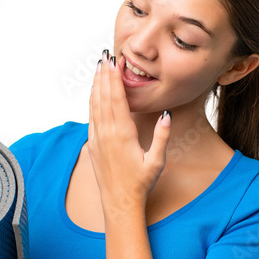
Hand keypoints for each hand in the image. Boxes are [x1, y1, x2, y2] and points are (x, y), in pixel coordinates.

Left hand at [87, 49, 171, 217]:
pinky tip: (94, 93)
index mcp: (122, 134)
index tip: (115, 62)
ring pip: (94, 105)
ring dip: (96, 85)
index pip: (117, 99)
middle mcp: (106, 133)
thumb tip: (167, 114)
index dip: (115, 78)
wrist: (119, 202)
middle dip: (104, 75)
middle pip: (103, 97)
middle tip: (105, 56)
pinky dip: (92, 101)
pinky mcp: (92, 144)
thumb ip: (162, 137)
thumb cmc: (140, 183)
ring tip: (98, 68)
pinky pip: (91, 117)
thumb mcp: (156, 161)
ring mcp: (97, 138)